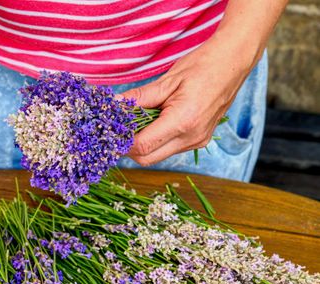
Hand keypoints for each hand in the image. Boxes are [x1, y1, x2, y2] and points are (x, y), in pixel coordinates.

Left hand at [122, 34, 261, 165]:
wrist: (233, 63)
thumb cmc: (202, 66)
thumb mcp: (167, 81)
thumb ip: (139, 98)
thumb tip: (114, 106)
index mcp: (183, 122)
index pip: (142, 146)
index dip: (123, 140)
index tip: (111, 129)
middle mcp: (191, 138)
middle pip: (147, 159)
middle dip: (129, 147)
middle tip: (119, 128)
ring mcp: (197, 141)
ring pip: (158, 156)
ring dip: (143, 145)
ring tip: (136, 122)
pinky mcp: (200, 140)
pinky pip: (170, 149)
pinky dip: (157, 141)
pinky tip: (153, 123)